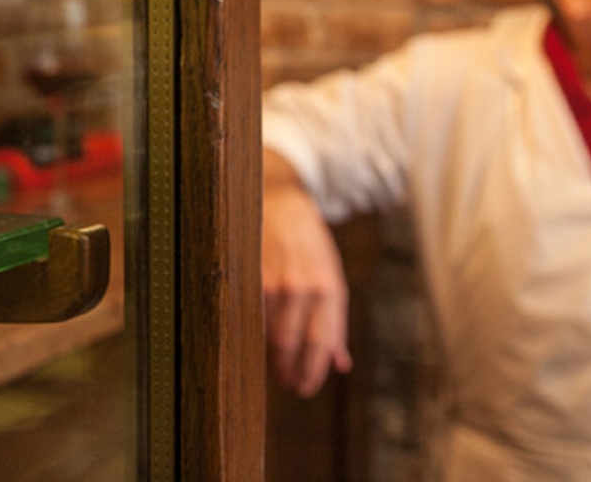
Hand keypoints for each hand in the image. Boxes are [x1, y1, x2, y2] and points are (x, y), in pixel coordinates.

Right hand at [263, 151, 352, 396]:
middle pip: (293, 342)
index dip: (313, 370)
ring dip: (272, 355)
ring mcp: (273, 280)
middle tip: (290, 384)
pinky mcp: (250, 275)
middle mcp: (302, 285)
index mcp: (328, 287)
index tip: (306, 388)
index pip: (321, 340)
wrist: (282, 202)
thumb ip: (336, 323)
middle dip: (290, 369)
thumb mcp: (332, 279)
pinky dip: (253, 334)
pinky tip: (255, 343)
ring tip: (275, 368)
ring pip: (269, 331)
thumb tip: (341, 364)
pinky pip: (250, 315)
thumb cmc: (310, 246)